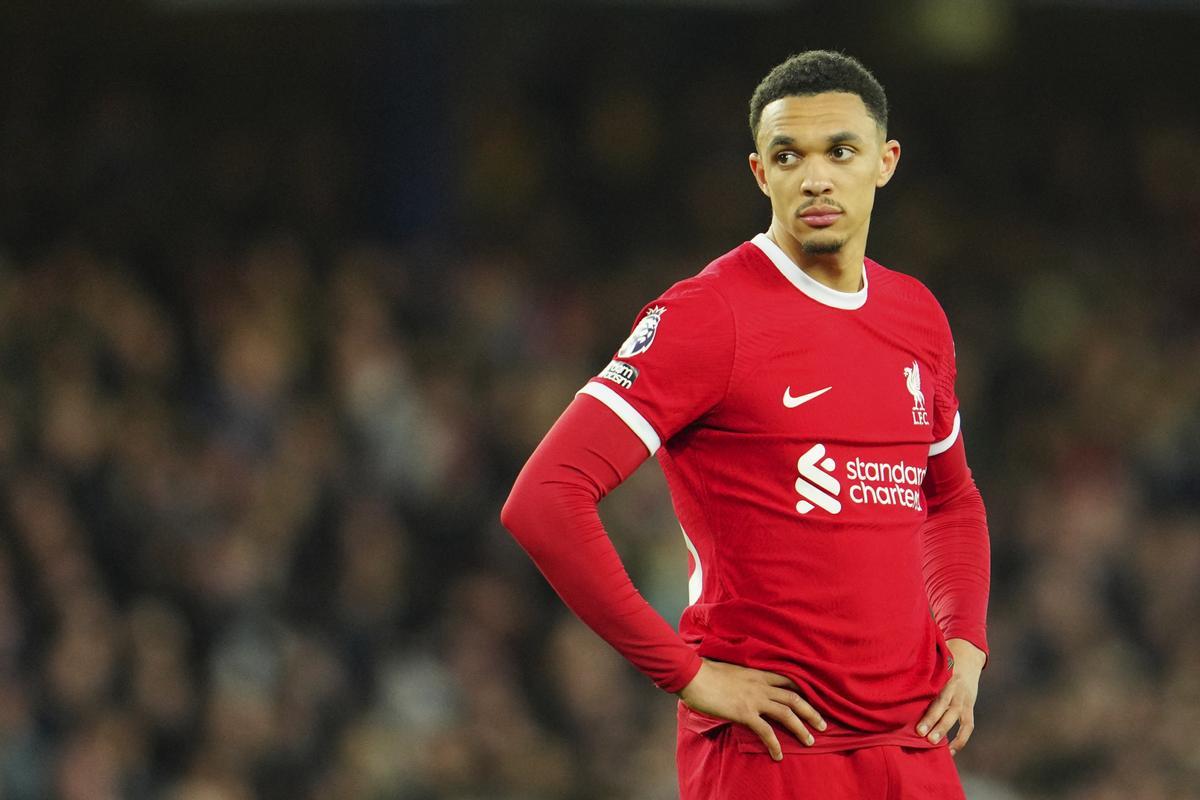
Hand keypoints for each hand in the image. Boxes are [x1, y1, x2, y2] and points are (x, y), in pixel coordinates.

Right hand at [677, 658, 825, 760]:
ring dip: (801, 728)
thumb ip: (742, 677)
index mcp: (757, 672)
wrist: (692, 675)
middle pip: (794, 696)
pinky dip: (774, 744)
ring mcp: (754, 698)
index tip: (815, 699)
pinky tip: (778, 755)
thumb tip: (742, 683)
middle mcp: (760, 684)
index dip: (804, 689)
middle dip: (811, 711)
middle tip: (823, 724)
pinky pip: (765, 731)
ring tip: (810, 741)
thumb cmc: (706, 670)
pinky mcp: (744, 712)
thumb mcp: (730, 669)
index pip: (788, 679)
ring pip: (786, 713)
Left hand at [916, 638, 985, 755]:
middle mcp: (953, 685)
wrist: (967, 657)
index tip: (907, 711)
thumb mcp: (930, 665)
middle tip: (920, 733)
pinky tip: (950, 750)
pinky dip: (960, 739)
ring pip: (955, 715)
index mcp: (940, 674)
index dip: (921, 701)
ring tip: (933, 742)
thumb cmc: (940, 665)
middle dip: (931, 718)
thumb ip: (917, 677)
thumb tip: (893, 692)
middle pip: (942, 702)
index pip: (931, 689)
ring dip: (944, 729)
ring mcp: (963, 697)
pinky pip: (968, 725)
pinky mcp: (970, 706)